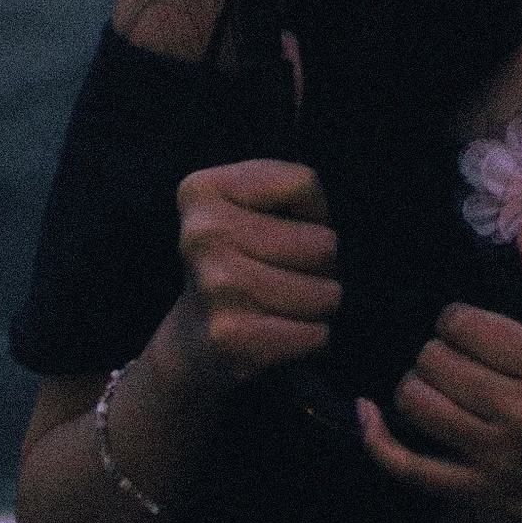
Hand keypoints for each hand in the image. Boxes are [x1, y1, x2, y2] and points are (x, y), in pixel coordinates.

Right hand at [166, 158, 339, 392]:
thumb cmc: (246, 259)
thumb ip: (297, 192)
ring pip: (324, 294)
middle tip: (288, 275)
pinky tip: (281, 334)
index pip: (303, 184)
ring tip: (286, 304)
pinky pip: (315, 335)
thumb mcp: (261, 205)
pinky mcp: (228, 335)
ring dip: (318, 305)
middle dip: (321, 265)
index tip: (281, 229)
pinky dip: (312, 338)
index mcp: (204, 190)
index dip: (311, 213)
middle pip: (322, 244)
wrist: (195, 338)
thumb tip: (326, 243)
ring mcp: (213, 285)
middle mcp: (201, 234)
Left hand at [357, 220, 521, 522]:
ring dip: (414, 385)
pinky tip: (369, 413)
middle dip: (436, 350)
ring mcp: (499, 458)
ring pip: (416, 404)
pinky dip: (377, 441)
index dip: (454, 318)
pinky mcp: (480, 494)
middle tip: (455, 356)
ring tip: (435, 382)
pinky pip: (409, 468)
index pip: (465, 325)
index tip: (466, 326)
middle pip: (435, 360)